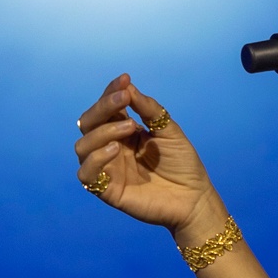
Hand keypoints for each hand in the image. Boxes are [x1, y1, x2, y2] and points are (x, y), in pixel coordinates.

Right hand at [73, 74, 221, 235]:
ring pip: (83, 146)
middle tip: (124, 100)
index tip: (125, 80)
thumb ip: (149, 110)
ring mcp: (107, 169)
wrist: (194, 197)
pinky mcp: (107, 190)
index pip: (107, 108)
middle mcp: (110, 147)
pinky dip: (95, 159)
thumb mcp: (169, 130)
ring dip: (102, 131)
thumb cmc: (182, 163)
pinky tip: (115, 150)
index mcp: (123, 131)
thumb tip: (128, 87)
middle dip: (103, 107)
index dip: (111, 92)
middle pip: (88, 123)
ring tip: (130, 128)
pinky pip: (86, 175)